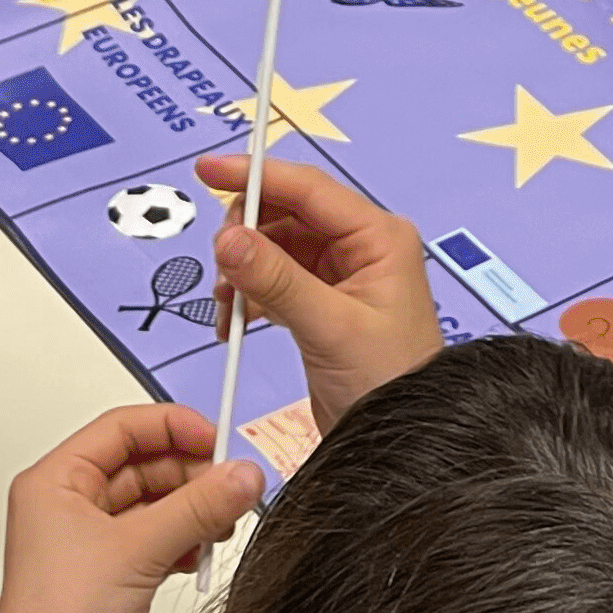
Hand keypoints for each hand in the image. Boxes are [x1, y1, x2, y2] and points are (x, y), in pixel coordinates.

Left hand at [0, 406, 260, 612]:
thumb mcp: (138, 550)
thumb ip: (198, 507)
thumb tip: (241, 474)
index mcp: (56, 483)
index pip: (122, 429)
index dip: (171, 427)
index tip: (215, 439)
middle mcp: (70, 509)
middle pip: (143, 464)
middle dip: (190, 473)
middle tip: (229, 485)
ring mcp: (92, 547)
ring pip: (154, 504)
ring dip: (191, 509)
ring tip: (222, 520)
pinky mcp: (113, 580)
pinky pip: (158, 540)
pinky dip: (185, 540)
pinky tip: (202, 552)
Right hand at [198, 152, 442, 432]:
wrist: (402, 445)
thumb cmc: (395, 386)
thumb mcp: (331, 329)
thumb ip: (277, 281)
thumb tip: (232, 239)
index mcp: (378, 237)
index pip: (308, 188)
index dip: (255, 175)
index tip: (210, 168)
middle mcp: (360, 248)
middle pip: (285, 212)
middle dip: (245, 235)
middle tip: (223, 265)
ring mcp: (340, 275)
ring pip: (273, 246)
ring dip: (243, 269)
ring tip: (228, 305)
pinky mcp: (321, 303)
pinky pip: (273, 278)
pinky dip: (249, 294)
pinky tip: (238, 320)